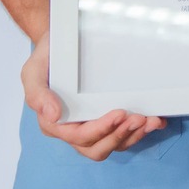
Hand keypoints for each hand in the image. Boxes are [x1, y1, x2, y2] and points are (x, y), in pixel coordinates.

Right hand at [22, 31, 164, 160]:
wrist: (62, 41)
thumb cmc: (48, 57)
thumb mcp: (33, 71)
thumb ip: (37, 94)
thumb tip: (52, 115)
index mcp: (55, 124)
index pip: (79, 136)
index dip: (101, 129)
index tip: (120, 113)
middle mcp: (73, 129)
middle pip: (98, 147)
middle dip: (120, 136)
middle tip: (139, 119)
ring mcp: (91, 125)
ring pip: (113, 143)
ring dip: (133, 136)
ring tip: (151, 121)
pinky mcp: (106, 117)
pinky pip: (123, 132)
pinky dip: (140, 131)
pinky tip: (156, 122)